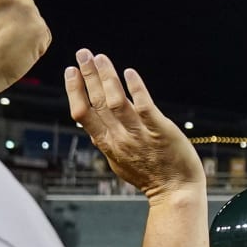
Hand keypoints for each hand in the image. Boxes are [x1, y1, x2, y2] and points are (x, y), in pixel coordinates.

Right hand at [65, 50, 203, 199]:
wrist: (176, 193)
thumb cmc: (150, 177)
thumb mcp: (120, 162)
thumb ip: (106, 142)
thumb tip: (92, 130)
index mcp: (106, 144)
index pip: (82, 114)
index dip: (74, 91)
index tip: (70, 71)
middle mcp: (119, 138)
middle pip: (97, 102)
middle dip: (88, 75)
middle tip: (83, 52)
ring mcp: (139, 135)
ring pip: (116, 102)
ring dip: (107, 77)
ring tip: (100, 57)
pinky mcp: (160, 131)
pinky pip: (145, 107)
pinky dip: (136, 89)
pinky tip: (129, 73)